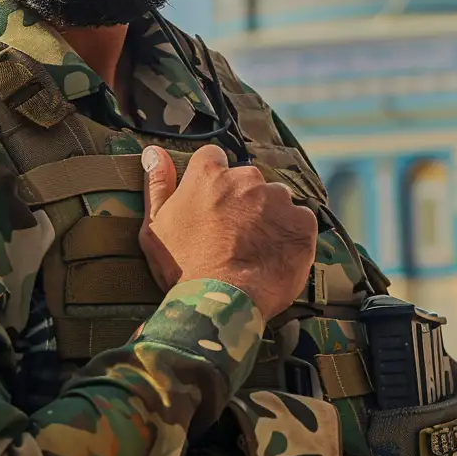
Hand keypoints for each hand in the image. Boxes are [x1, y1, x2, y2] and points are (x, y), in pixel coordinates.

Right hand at [140, 142, 318, 321]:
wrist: (220, 303)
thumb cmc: (181, 268)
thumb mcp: (155, 226)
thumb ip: (158, 186)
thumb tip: (154, 153)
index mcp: (208, 175)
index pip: (214, 158)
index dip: (213, 181)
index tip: (213, 203)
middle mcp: (246, 179)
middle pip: (248, 180)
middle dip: (244, 200)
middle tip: (235, 234)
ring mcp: (277, 200)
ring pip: (277, 200)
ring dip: (270, 216)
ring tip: (257, 247)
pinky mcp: (302, 223)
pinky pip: (300, 221)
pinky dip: (292, 235)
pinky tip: (276, 255)